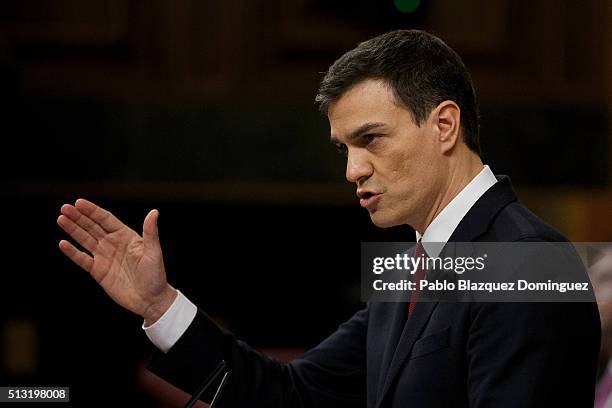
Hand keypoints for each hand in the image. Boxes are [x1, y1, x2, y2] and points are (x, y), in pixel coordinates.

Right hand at [57, 198, 176, 324]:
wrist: (150, 300)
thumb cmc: (155, 275)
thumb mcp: (154, 252)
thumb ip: (151, 232)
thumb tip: (154, 212)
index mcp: (126, 236)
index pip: (106, 219)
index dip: (92, 211)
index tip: (79, 202)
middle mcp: (113, 244)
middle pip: (92, 227)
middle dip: (78, 217)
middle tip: (64, 208)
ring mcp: (104, 257)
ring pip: (85, 240)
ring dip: (73, 229)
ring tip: (61, 219)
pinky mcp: (98, 271)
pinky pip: (82, 259)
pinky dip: (72, 252)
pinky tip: (63, 243)